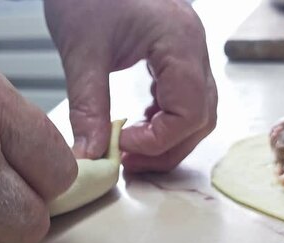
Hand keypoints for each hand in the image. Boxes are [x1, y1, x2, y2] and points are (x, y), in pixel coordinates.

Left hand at [45, 0, 217, 171]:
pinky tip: (138, 124)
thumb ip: (88, 106)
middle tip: (128, 160)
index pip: (190, 111)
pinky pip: (184, 97)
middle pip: (201, 117)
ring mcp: (189, 51)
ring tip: (131, 148)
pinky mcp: (176, 54)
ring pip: (197, 111)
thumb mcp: (82, 51)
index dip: (159, 140)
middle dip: (167, 147)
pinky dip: (164, 120)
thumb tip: (89, 155)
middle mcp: (194, 48)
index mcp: (179, 41)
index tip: (122, 146)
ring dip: (168, 137)